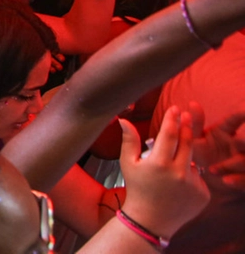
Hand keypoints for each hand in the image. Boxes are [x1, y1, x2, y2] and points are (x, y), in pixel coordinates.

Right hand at [118, 106, 209, 239]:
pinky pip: (198, 177)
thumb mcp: (128, 164)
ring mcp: (193, 184)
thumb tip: (123, 119)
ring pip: (192, 160)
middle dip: (187, 126)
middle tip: (187, 115)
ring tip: (172, 162)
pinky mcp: (203, 194)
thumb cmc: (137, 190)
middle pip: (187, 142)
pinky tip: (177, 184)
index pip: (170, 134)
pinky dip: (189, 175)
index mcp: (159, 163)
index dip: (173, 119)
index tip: (175, 108)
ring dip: (185, 154)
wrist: (150, 220)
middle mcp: (179, 173)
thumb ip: (129, 140)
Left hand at [190, 102, 244, 189]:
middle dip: (243, 140)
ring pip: (244, 161)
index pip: (233, 121)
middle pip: (244, 141)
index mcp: (225, 131)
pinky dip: (238, 180)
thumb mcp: (196, 139)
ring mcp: (243, 160)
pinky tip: (226, 181)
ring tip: (213, 170)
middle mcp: (238, 144)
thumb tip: (193, 103)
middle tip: (236, 140)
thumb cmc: (202, 153)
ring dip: (232, 164)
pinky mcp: (244, 176)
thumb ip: (195, 124)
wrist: (207, 177)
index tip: (244, 110)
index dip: (240, 115)